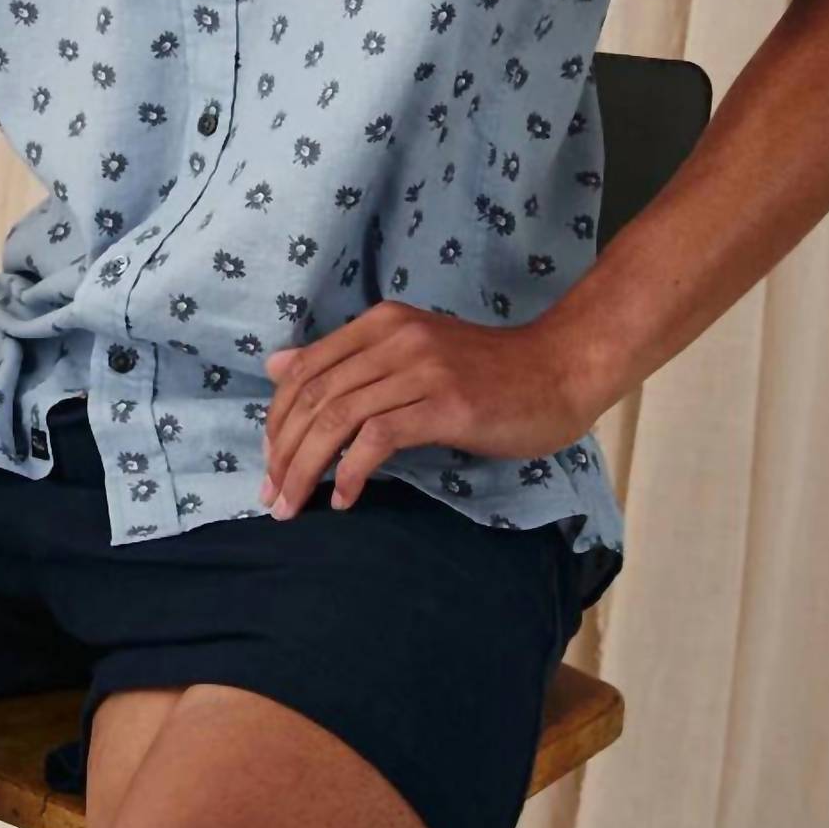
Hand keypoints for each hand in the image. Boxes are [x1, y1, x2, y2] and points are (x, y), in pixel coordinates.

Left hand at [259, 299, 598, 517]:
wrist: (558, 371)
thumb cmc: (486, 371)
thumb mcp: (410, 352)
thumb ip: (346, 359)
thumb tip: (275, 365)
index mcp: (381, 323)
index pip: (305, 369)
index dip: (277, 418)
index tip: (270, 461)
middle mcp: (395, 338)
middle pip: (315, 395)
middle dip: (283, 451)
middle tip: (272, 494)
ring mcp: (421, 369)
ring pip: (338, 418)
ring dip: (306, 468)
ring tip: (293, 505)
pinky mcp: (445, 404)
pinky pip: (377, 438)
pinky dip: (350, 472)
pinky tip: (343, 499)